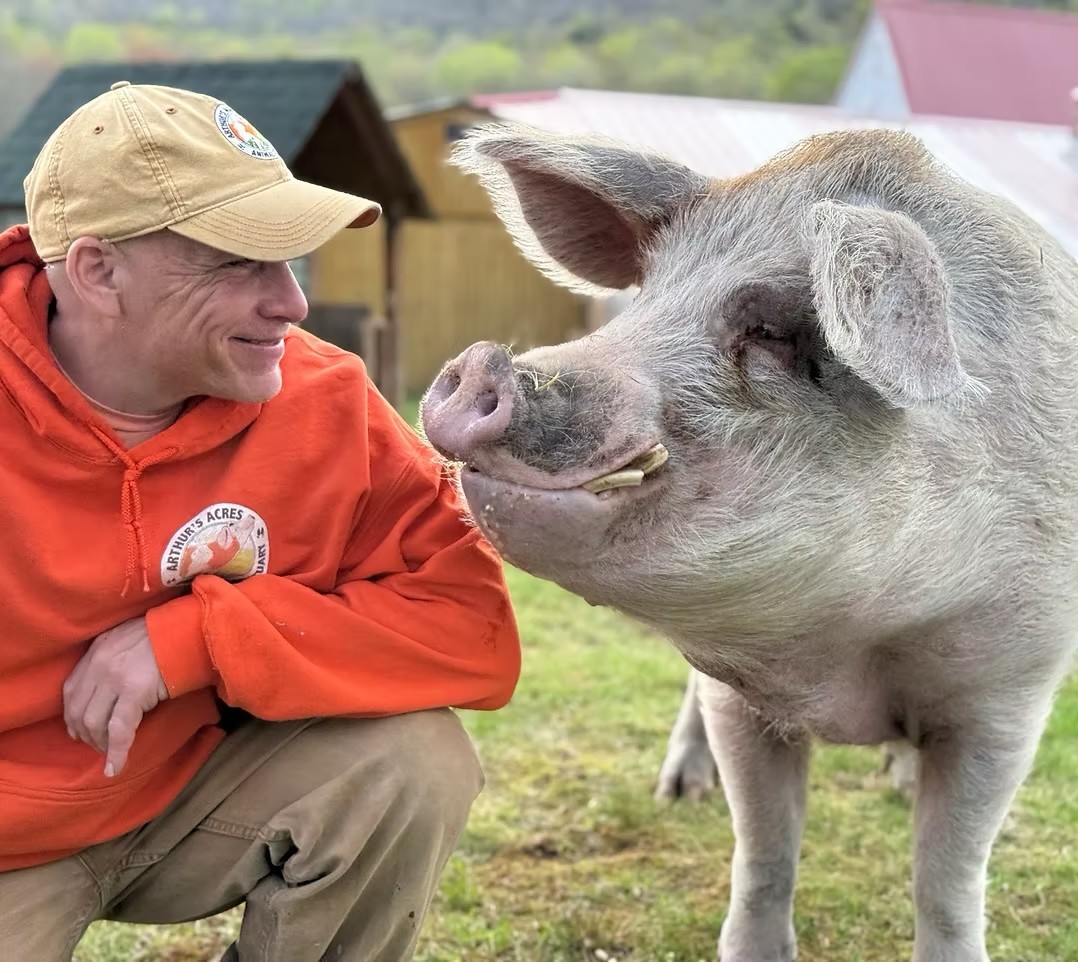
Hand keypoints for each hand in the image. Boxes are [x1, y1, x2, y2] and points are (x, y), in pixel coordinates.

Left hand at [63, 617, 167, 777]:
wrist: (195, 630)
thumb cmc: (170, 636)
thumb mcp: (132, 638)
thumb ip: (116, 655)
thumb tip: (110, 686)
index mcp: (99, 648)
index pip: (71, 689)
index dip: (72, 716)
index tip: (80, 730)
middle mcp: (101, 662)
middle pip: (78, 709)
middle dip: (84, 734)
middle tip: (97, 745)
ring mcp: (116, 677)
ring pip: (93, 722)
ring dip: (99, 743)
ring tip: (110, 752)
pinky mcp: (135, 692)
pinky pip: (118, 729)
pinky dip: (115, 752)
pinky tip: (115, 767)